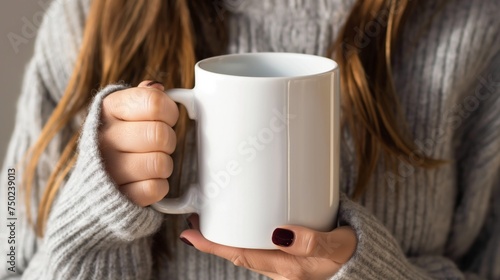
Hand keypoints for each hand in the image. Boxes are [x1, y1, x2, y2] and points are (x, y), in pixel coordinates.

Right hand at [99, 80, 178, 205]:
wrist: (96, 180)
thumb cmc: (122, 138)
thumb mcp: (127, 110)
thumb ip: (144, 96)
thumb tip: (159, 88)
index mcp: (109, 109)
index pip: (154, 102)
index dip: (170, 111)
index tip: (167, 118)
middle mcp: (103, 138)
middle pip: (160, 134)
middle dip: (169, 140)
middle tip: (159, 144)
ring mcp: (108, 169)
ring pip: (160, 163)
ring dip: (165, 164)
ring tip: (152, 161)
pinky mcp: (118, 196)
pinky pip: (155, 189)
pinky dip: (159, 186)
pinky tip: (147, 179)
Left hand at [180, 215, 356, 279]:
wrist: (364, 263)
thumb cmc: (350, 254)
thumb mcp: (336, 246)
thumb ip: (312, 241)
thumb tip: (281, 233)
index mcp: (286, 268)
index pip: (241, 255)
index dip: (212, 246)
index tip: (189, 235)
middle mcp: (280, 268)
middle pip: (238, 254)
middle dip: (213, 241)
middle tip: (194, 221)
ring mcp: (282, 265)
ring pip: (248, 252)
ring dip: (228, 238)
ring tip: (213, 219)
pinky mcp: (287, 258)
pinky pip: (260, 249)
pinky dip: (245, 237)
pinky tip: (244, 225)